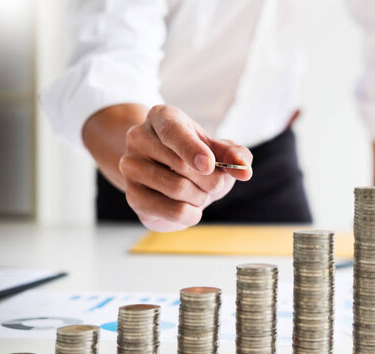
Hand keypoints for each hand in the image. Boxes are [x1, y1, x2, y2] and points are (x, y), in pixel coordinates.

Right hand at [118, 105, 252, 231]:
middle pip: (181, 165)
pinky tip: (192, 208)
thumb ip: (235, 155)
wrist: (170, 176)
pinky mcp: (132, 196)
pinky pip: (172, 211)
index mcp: (161, 117)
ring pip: (177, 189)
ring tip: (201, 193)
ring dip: (202, 197)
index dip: (192, 149)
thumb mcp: (218, 149)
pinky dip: (193, 214)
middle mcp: (138, 137)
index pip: (173, 131)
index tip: (209, 165)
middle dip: (211, 180)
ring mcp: (130, 167)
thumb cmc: (197, 157)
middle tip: (217, 184)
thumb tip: (244, 170)